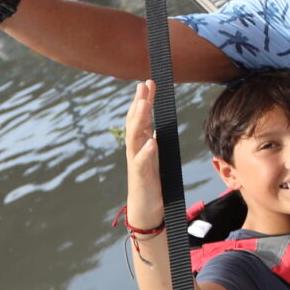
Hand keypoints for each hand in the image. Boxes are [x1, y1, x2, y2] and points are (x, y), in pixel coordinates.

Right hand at [123, 81, 164, 218]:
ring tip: (144, 105)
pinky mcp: (141, 176)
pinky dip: (146, 151)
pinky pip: (142, 162)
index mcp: (141, 142)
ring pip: (135, 138)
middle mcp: (136, 149)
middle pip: (135, 122)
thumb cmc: (150, 179)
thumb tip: (154, 121)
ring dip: (139, 121)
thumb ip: (152, 137)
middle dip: (139, 104)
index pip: (141, 117)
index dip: (144, 100)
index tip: (149, 82)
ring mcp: (137, 162)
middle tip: (143, 86)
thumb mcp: (154, 154)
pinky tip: (151, 142)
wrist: (146, 206)